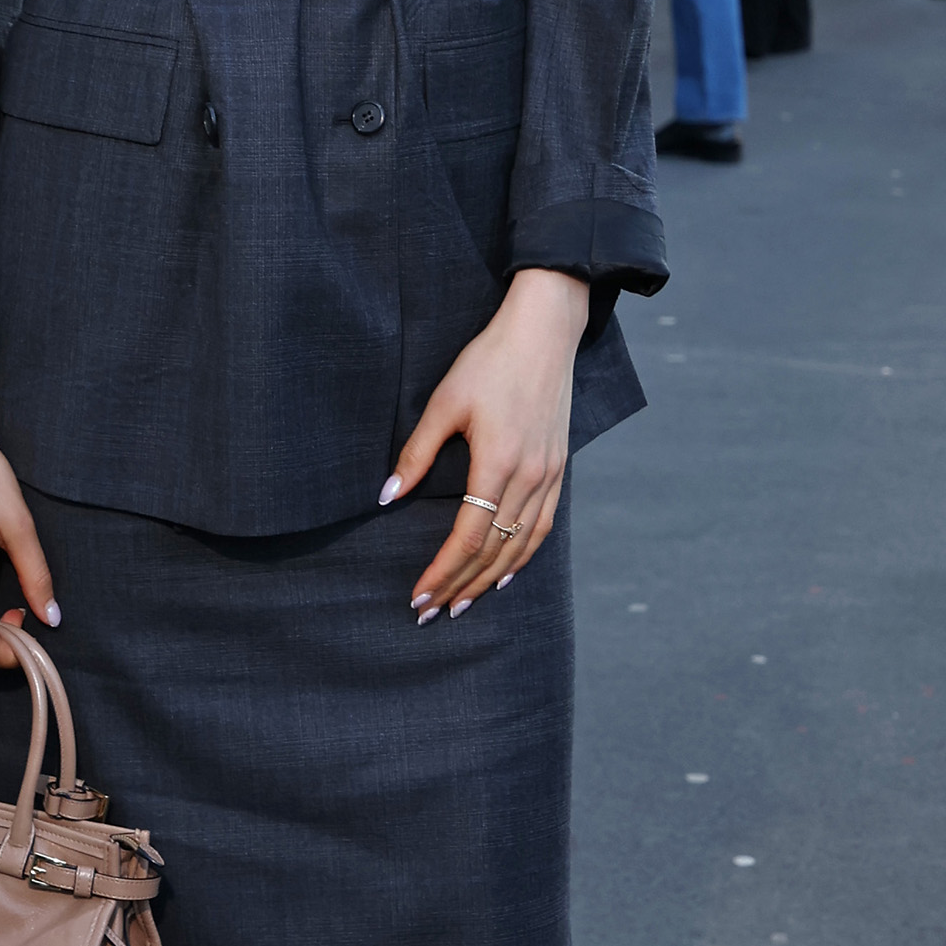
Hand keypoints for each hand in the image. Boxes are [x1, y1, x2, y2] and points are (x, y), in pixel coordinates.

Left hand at [383, 267, 585, 621]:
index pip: (467, 537)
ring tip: (464, 603)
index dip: (442, 571)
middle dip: (461, 586)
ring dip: (492, 580)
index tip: (419, 596)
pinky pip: (544, 526)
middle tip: (432, 613)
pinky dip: (524, 556)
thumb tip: (386, 497)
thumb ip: (415, 454)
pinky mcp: (559, 468)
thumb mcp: (442, 403)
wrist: (544, 332)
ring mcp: (550, 474)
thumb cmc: (487, 362)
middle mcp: (530, 476)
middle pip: (495, 551)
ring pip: (523, 546)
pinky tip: (506, 572)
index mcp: (498, 463)